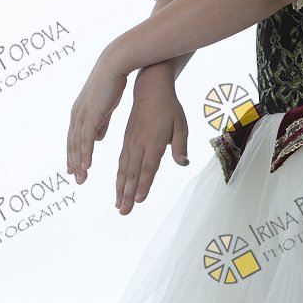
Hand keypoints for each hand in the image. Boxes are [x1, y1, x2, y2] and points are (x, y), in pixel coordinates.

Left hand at [67, 50, 127, 183]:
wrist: (115, 64)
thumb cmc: (113, 82)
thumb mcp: (105, 106)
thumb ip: (101, 123)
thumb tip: (98, 138)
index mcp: (81, 112)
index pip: (75, 138)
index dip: (74, 154)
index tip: (75, 169)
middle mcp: (77, 115)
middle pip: (73, 144)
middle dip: (74, 163)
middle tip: (78, 180)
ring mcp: (82, 114)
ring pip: (77, 144)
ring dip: (78, 162)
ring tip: (82, 178)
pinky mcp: (91, 114)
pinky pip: (86, 138)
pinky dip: (85, 152)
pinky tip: (87, 165)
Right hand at [115, 69, 188, 214]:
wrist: (151, 90)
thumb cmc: (169, 108)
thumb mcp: (181, 124)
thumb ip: (180, 145)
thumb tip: (183, 163)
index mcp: (153, 140)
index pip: (148, 166)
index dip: (144, 184)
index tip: (139, 200)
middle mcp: (139, 143)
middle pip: (133, 172)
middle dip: (128, 194)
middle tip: (124, 212)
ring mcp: (131, 142)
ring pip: (124, 169)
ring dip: (121, 189)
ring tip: (119, 205)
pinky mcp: (127, 140)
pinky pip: (121, 162)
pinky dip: (119, 177)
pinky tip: (118, 187)